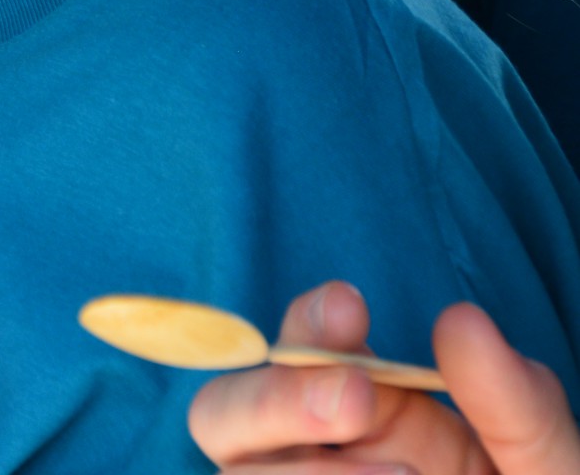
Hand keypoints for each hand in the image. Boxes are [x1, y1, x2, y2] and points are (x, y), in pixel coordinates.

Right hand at [190, 282, 579, 472]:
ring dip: (301, 471)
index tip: (351, 310)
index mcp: (368, 421)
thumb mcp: (550, 473)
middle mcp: (313, 464)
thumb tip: (460, 319)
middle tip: (357, 401)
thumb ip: (516, 404)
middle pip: (221, 414)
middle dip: (277, 397)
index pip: (297, 349)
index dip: (305, 323)